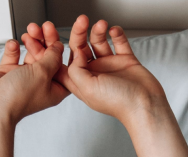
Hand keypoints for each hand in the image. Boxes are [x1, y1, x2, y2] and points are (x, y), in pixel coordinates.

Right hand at [0, 29, 69, 124]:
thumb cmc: (19, 97)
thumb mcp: (43, 73)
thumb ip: (52, 57)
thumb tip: (58, 47)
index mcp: (55, 89)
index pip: (64, 66)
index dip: (62, 51)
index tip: (56, 36)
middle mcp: (41, 84)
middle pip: (48, 58)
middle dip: (45, 41)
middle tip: (42, 28)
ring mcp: (25, 79)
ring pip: (32, 55)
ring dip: (31, 42)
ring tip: (28, 32)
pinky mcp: (9, 74)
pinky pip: (14, 57)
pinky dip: (14, 49)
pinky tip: (13, 45)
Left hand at [22, 16, 166, 125]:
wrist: (145, 105)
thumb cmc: (118, 103)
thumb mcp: (87, 88)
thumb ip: (74, 70)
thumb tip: (74, 54)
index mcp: (81, 83)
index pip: (61, 64)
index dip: (50, 50)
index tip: (43, 35)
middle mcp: (94, 73)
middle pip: (79, 48)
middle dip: (77, 32)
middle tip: (81, 20)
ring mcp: (109, 66)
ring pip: (98, 42)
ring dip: (98, 31)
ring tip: (102, 25)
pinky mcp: (125, 61)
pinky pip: (118, 42)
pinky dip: (116, 34)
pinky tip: (114, 30)